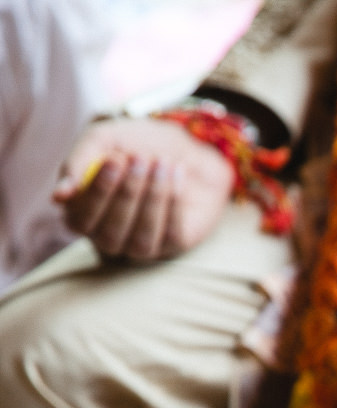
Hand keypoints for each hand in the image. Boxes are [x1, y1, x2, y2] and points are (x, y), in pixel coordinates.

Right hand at [53, 116, 234, 260]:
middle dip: (127, 194)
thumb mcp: (102, 140)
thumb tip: (59, 195)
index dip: (96, 194)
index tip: (114, 159)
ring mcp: (140, 244)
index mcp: (82, 214)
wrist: (184, 146)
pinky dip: (174, 203)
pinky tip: (177, 173)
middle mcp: (107, 235)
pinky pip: (171, 235)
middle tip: (140, 158)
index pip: (79, 221)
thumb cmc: (134, 144)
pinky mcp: (172, 245)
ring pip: (140, 239)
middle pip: (109, 234)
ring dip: (152, 198)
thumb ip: (77, 163)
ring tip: (162, 162)